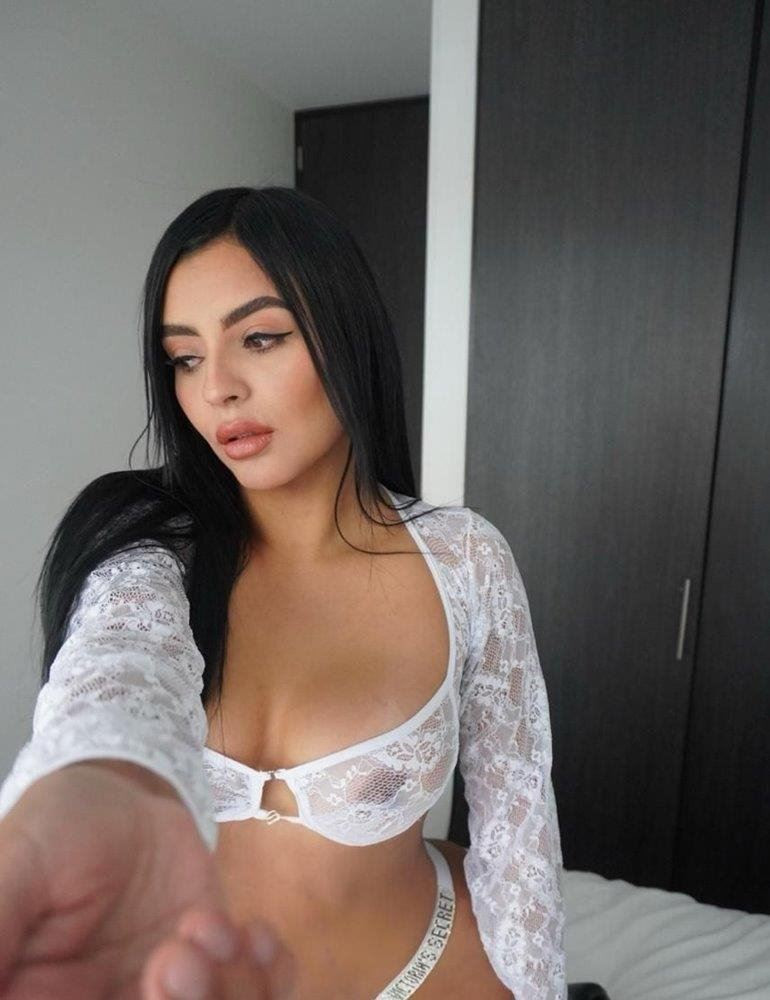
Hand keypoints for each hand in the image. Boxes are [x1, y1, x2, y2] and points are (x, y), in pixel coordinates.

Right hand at [0, 762, 296, 998]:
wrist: (122, 793)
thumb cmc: (56, 827)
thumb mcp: (18, 867)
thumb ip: (0, 927)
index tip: (151, 980)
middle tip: (175, 956)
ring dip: (228, 994)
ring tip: (206, 927)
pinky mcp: (215, 971)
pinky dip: (268, 979)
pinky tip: (252, 933)